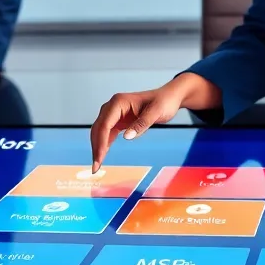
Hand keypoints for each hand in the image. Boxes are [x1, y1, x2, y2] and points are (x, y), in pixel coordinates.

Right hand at [89, 73, 218, 171]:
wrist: (169, 97)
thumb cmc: (163, 102)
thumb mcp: (156, 113)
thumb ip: (141, 124)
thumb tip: (127, 137)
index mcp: (118, 102)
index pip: (104, 125)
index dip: (100, 143)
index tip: (99, 158)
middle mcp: (113, 106)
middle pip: (98, 129)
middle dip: (96, 147)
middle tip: (95, 167)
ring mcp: (115, 113)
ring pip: (100, 132)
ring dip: (98, 147)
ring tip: (97, 165)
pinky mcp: (119, 120)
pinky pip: (107, 133)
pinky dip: (104, 144)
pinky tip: (103, 155)